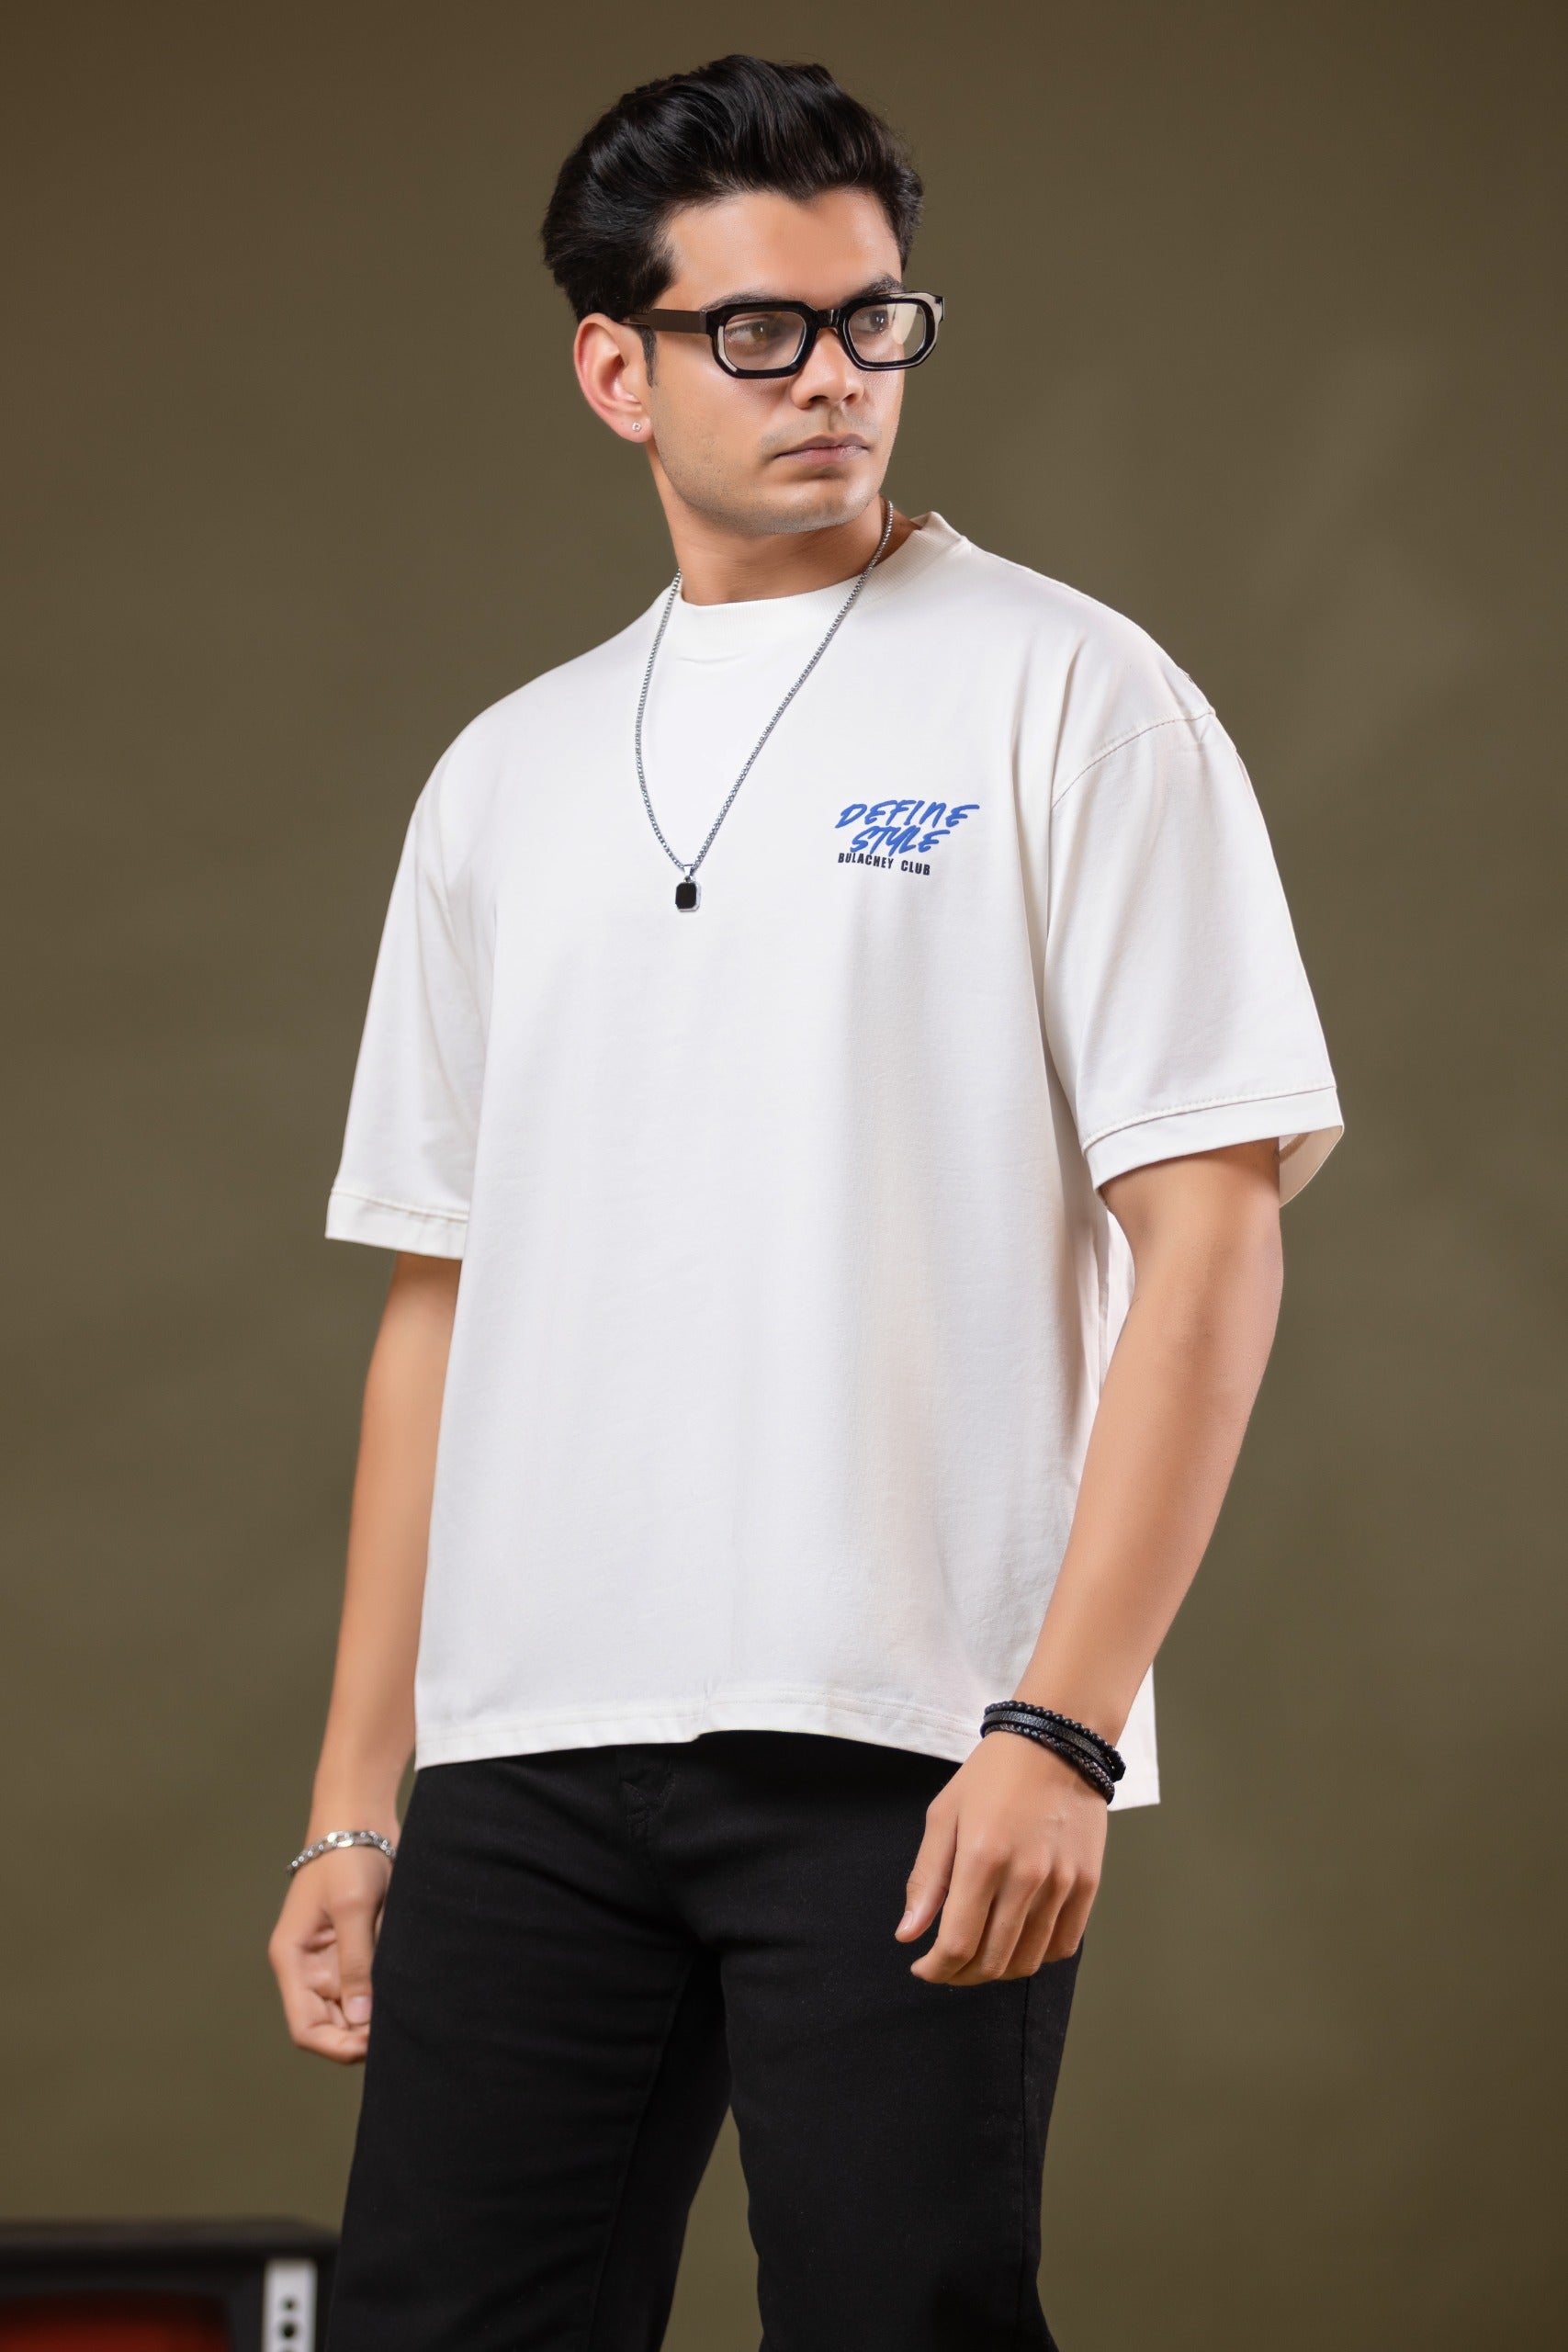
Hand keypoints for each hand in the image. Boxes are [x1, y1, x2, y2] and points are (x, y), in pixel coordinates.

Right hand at [267, 1845, 393, 2063]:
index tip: (374, 2043)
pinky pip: (368, 1984)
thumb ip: (356, 1964)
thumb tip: (361, 2021)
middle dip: (361, 2034)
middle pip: (331, 2025)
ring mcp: (332, 1959)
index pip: (306, 2029)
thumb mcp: (353, 1909)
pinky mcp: (356, 1948)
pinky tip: (406, 1985)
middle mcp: (309, 1968)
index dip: (337, 2045)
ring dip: (375, 2012)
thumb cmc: (348, 1856)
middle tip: (400, 2027)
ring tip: (406, 2003)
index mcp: (293, 1961)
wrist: (361, 1818)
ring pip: (353, 2009)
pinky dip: (385, 1990)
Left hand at [895, 1732, 1107, 1983]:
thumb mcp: (944, 1816)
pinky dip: (1037, 1956)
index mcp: (982, 1858)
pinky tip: (1017, 1942)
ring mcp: (1062, 1883)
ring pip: (1028, 1961)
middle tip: (946, 1965)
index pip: (957, 1944)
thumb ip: (926, 1880)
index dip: (935, 1968)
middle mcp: (1025, 1876)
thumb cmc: (992, 1776)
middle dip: (960, 1975)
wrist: (1055, 1742)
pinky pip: (1063, 1945)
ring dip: (997, 1971)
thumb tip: (908, 1934)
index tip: (922, 1967)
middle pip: (992, 1961)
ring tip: (979, 1956)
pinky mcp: (1088, 1883)